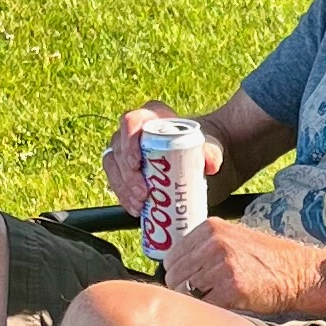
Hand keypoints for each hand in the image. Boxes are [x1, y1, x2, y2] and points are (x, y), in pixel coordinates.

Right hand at [102, 103, 223, 219]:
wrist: (203, 163)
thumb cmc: (205, 149)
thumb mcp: (212, 148)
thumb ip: (213, 152)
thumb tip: (211, 164)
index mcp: (152, 116)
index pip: (131, 121)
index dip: (129, 142)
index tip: (137, 164)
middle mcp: (134, 131)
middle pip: (120, 148)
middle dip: (127, 174)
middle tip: (143, 194)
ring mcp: (126, 150)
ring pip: (113, 166)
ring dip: (123, 187)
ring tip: (139, 205)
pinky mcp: (125, 169)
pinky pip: (116, 180)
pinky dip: (124, 196)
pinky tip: (135, 209)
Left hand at [164, 216, 325, 316]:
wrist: (299, 273)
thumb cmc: (267, 261)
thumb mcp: (235, 239)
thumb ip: (206, 246)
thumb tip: (175, 268)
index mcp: (211, 228)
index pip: (172, 256)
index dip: (179, 274)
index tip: (191, 283)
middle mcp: (214, 243)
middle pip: (174, 275)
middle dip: (184, 290)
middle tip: (204, 297)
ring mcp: (222, 265)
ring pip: (184, 291)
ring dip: (195, 302)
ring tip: (215, 301)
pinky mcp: (231, 288)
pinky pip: (203, 305)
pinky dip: (209, 311)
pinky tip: (225, 307)